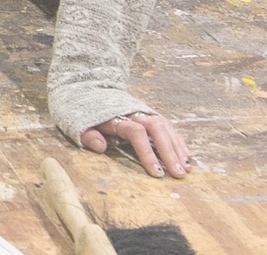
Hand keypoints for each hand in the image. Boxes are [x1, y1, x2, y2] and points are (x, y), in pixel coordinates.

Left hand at [78, 110, 193, 178]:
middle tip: (177, 174)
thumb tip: (100, 147)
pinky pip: (169, 128)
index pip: (137, 133)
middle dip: (170, 153)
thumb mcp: (80, 125)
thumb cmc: (86, 115)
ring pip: (167, 128)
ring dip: (178, 149)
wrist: (92, 92)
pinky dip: (178, 142)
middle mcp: (136, 113)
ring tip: (186, 170)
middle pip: (158, 130)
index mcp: (119, 117)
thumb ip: (89, 136)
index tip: (156, 173)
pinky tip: (186, 157)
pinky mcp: (152, 115)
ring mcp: (146, 113)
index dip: (148, 153)